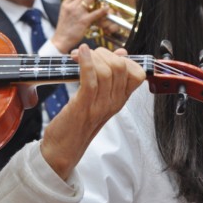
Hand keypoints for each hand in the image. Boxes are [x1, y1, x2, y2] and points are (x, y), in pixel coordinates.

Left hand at [40, 45, 144, 179]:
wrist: (64, 149)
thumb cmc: (78, 122)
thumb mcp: (99, 98)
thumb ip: (111, 77)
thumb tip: (122, 53)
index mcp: (120, 100)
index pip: (138, 74)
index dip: (124, 59)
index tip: (106, 57)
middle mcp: (114, 102)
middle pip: (121, 67)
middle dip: (103, 53)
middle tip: (87, 54)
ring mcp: (100, 105)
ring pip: (107, 70)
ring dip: (92, 56)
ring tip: (78, 55)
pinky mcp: (84, 105)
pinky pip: (91, 79)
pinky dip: (85, 62)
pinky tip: (79, 54)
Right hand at [50, 0, 108, 53]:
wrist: (61, 39)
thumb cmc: (63, 28)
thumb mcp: (64, 13)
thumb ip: (70, 6)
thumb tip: (79, 1)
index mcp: (65, 4)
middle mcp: (71, 7)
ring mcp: (77, 13)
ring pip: (89, 0)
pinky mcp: (83, 21)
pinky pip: (95, 13)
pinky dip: (102, 10)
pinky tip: (106, 7)